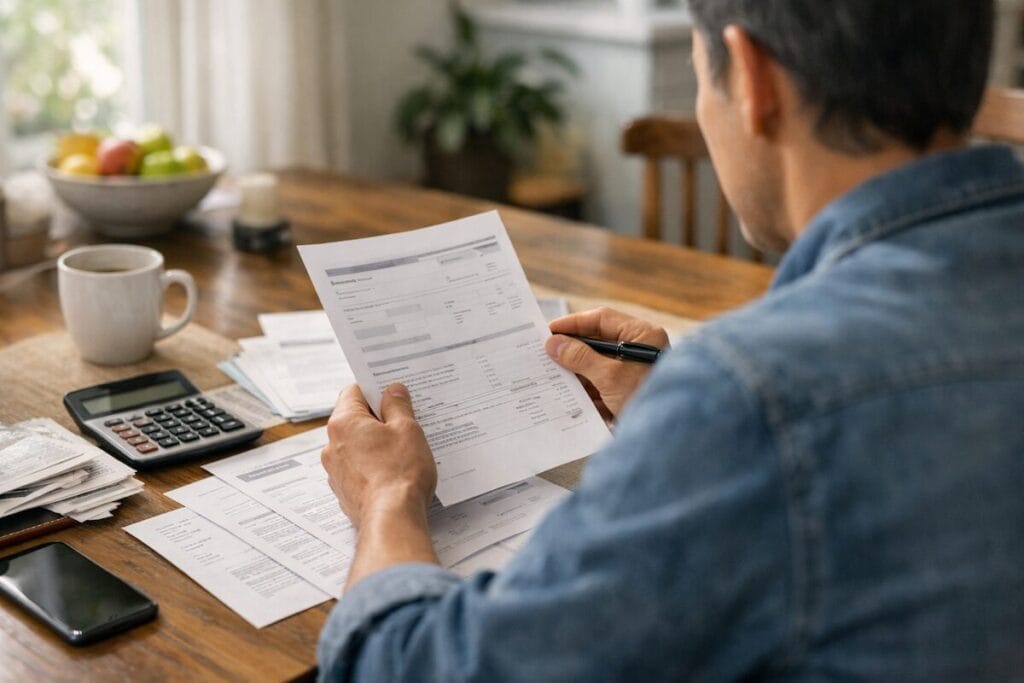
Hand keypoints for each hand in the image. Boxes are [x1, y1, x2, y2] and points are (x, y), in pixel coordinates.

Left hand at [321, 383, 436, 528]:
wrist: (392, 518)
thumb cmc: (400, 473)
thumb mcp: (407, 429)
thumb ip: (398, 405)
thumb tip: (393, 391)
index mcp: (344, 422)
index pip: (354, 391)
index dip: (375, 389)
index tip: (392, 393)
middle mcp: (332, 445)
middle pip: (354, 419)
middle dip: (378, 418)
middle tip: (404, 421)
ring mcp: (335, 470)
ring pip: (356, 445)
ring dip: (375, 444)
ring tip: (402, 451)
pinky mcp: (344, 491)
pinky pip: (357, 468)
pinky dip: (372, 466)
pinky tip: (394, 471)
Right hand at [546, 307, 668, 418]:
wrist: (666, 439)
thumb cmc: (645, 398)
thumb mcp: (609, 376)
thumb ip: (580, 357)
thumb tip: (554, 344)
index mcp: (643, 336)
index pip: (603, 319)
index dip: (574, 323)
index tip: (549, 331)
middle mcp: (641, 350)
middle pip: (599, 343)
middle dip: (573, 350)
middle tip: (547, 354)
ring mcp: (636, 373)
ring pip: (599, 365)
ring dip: (578, 372)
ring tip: (552, 376)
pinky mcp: (630, 394)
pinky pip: (604, 386)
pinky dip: (588, 391)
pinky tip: (569, 397)